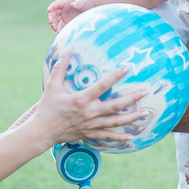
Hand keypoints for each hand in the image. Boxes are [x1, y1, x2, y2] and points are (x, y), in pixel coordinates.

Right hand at [30, 57, 146, 146]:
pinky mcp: (90, 134)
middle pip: (115, 105)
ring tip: (146, 113)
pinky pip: (108, 136)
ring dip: (132, 118)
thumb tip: (68, 51)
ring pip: (116, 121)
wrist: (42, 132)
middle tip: (145, 92)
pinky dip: (120, 137)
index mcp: (81, 99)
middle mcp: (89, 113)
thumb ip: (60, 68)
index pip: (102, 86)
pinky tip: (132, 137)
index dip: (115, 76)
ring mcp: (91, 125)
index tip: (128, 68)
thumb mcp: (52, 87)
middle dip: (132, 99)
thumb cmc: (47, 108)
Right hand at [46, 0, 92, 31]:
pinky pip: (61, 26)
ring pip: (56, 20)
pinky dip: (60, 29)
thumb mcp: (82, 1)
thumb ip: (78, 3)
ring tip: (54, 29)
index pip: (56, 4)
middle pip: (54, 13)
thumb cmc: (84, 1)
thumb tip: (72, 5)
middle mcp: (62, 10)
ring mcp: (64, 16)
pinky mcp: (67, 22)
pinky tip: (60, 32)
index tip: (48, 10)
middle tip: (51, 22)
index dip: (52, 7)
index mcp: (65, 2)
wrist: (89, 8)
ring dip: (54, 24)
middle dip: (51, 17)